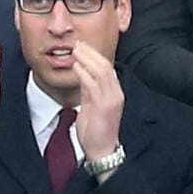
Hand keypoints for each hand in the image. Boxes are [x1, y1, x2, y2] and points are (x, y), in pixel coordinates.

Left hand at [72, 42, 123, 180]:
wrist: (102, 150)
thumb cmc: (96, 131)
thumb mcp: (91, 105)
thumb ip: (89, 90)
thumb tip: (82, 74)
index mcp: (114, 92)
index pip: (107, 68)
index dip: (95, 55)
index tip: (83, 46)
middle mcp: (116, 93)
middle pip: (106, 65)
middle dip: (91, 52)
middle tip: (78, 43)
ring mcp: (112, 99)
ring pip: (102, 71)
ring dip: (88, 59)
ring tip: (76, 50)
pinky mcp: (105, 106)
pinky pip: (94, 85)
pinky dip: (85, 74)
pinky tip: (76, 67)